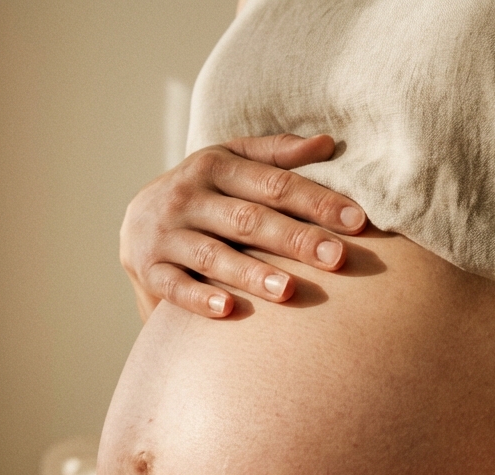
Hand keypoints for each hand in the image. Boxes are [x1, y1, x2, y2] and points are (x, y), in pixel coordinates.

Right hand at [120, 134, 367, 319]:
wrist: (136, 221)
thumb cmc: (204, 192)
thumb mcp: (232, 162)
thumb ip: (276, 154)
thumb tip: (327, 143)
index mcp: (215, 165)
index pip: (274, 184)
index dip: (317, 202)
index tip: (357, 222)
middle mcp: (187, 196)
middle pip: (248, 219)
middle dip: (295, 239)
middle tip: (336, 258)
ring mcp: (165, 234)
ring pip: (212, 255)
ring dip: (251, 273)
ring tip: (288, 290)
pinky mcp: (148, 268)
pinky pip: (175, 286)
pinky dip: (200, 299)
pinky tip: (229, 310)